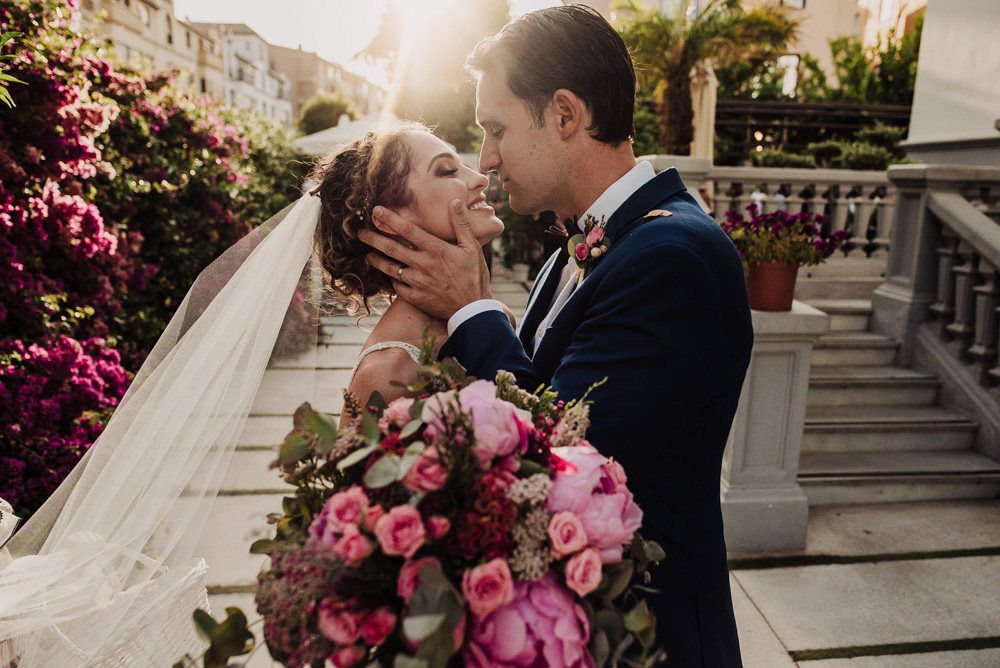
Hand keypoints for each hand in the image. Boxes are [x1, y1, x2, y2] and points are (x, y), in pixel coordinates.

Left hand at [359, 199, 492, 320]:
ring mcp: (417, 282)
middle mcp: (423, 265)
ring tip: (368, 254)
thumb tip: (455, 201)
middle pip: (392, 248)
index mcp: (436, 250)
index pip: (408, 230)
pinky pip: (397, 286)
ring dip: (376, 260)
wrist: (472, 309)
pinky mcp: (415, 297)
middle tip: (361, 233)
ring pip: (390, 268)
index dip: (390, 219)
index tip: (376, 211)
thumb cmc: (474, 276)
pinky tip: (387, 275)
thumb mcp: (472, 247)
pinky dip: (391, 279)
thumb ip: (461, 223)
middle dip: (374, 239)